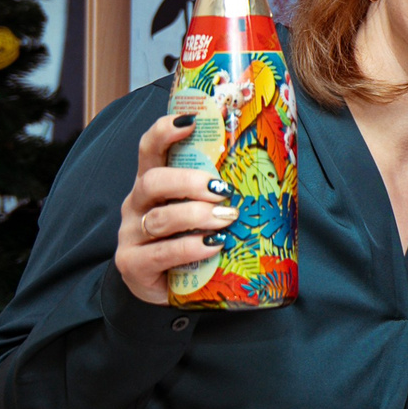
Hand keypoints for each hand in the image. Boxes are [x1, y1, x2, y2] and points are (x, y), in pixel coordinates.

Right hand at [115, 112, 237, 305]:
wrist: (171, 287)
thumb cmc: (192, 238)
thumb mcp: (203, 209)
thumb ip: (220, 189)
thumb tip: (276, 165)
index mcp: (152, 183)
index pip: (149, 149)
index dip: (164, 132)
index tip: (191, 122)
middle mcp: (136, 204)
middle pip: (152, 181)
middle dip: (189, 182)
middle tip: (222, 190)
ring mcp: (131, 234)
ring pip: (160, 218)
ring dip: (197, 216)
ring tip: (226, 219)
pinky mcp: (132, 264)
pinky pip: (160, 253)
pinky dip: (190, 248)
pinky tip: (213, 246)